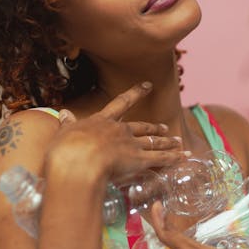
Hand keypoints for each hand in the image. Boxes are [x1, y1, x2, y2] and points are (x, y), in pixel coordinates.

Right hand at [46, 82, 186, 183]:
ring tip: (177, 142)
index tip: (148, 85)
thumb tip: (64, 112)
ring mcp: (131, 145)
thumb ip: (67, 123)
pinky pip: (161, 159)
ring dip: (167, 142)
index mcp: (101, 121)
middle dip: (154, 127)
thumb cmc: (66, 149)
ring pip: (154, 142)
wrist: (78, 162)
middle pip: (142, 127)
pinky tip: (184, 156)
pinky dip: (174, 158)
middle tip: (165, 127)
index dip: (135, 93)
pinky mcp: (140, 161)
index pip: (121, 103)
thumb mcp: (64, 132)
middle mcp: (120, 130)